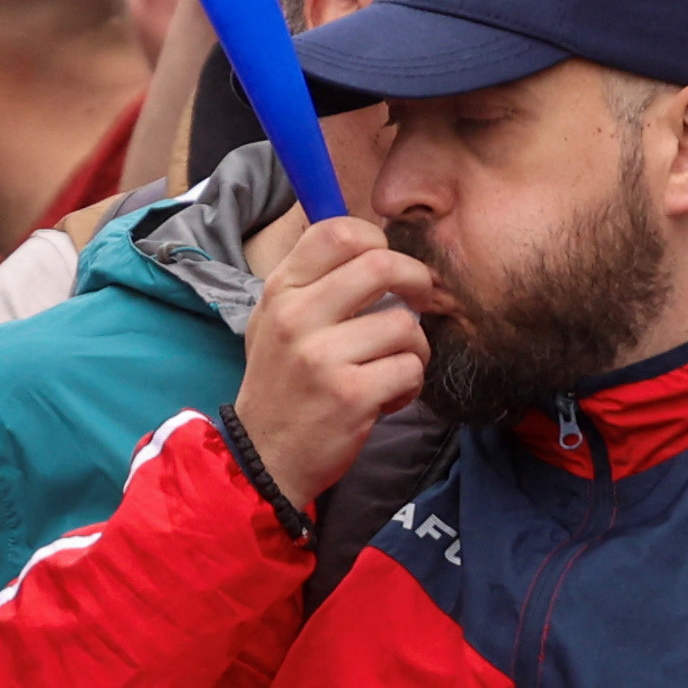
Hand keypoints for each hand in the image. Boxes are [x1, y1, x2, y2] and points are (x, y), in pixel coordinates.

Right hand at [235, 214, 431, 508]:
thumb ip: (314, 282)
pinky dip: (409, 385)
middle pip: (382, 265)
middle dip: (418, 280)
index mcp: (281, 291)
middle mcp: (297, 317)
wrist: (265, 455)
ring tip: (392, 367)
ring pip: (404, 324)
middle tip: (422, 299)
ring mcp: (322, 356)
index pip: (336, 231)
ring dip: (414, 347)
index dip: (377, 239)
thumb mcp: (276, 321)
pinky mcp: (350, 394)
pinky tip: (387, 396)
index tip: (389, 263)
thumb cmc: (282, 384)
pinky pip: (409, 368)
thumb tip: (373, 246)